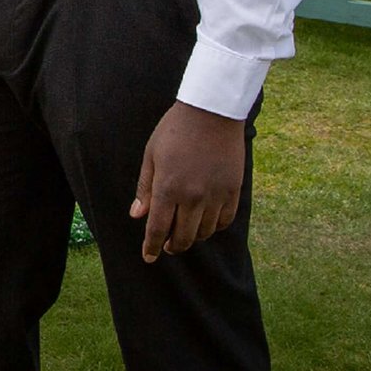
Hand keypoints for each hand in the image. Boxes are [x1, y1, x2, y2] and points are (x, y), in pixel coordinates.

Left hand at [130, 101, 245, 262]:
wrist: (211, 113)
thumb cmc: (174, 131)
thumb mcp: (151, 156)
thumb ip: (145, 189)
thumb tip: (137, 215)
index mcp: (168, 188)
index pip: (158, 229)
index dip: (152, 246)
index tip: (148, 257)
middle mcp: (193, 197)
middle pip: (183, 237)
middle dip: (173, 246)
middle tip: (167, 246)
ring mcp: (216, 195)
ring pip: (205, 232)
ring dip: (194, 237)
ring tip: (185, 232)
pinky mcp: (233, 191)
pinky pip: (225, 221)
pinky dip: (215, 227)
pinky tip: (207, 222)